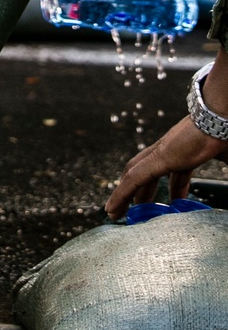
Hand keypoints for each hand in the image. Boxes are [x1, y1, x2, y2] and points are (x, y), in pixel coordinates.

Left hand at [106, 48, 227, 218]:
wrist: (222, 116)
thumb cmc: (224, 135)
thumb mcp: (225, 158)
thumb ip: (225, 170)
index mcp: (185, 151)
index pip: (173, 172)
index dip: (172, 189)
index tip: (173, 204)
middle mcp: (170, 150)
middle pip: (148, 173)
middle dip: (141, 193)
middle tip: (136, 212)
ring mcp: (163, 151)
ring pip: (135, 175)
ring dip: (123, 194)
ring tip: (114, 213)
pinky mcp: (159, 157)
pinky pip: (135, 179)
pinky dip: (122, 193)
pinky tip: (113, 208)